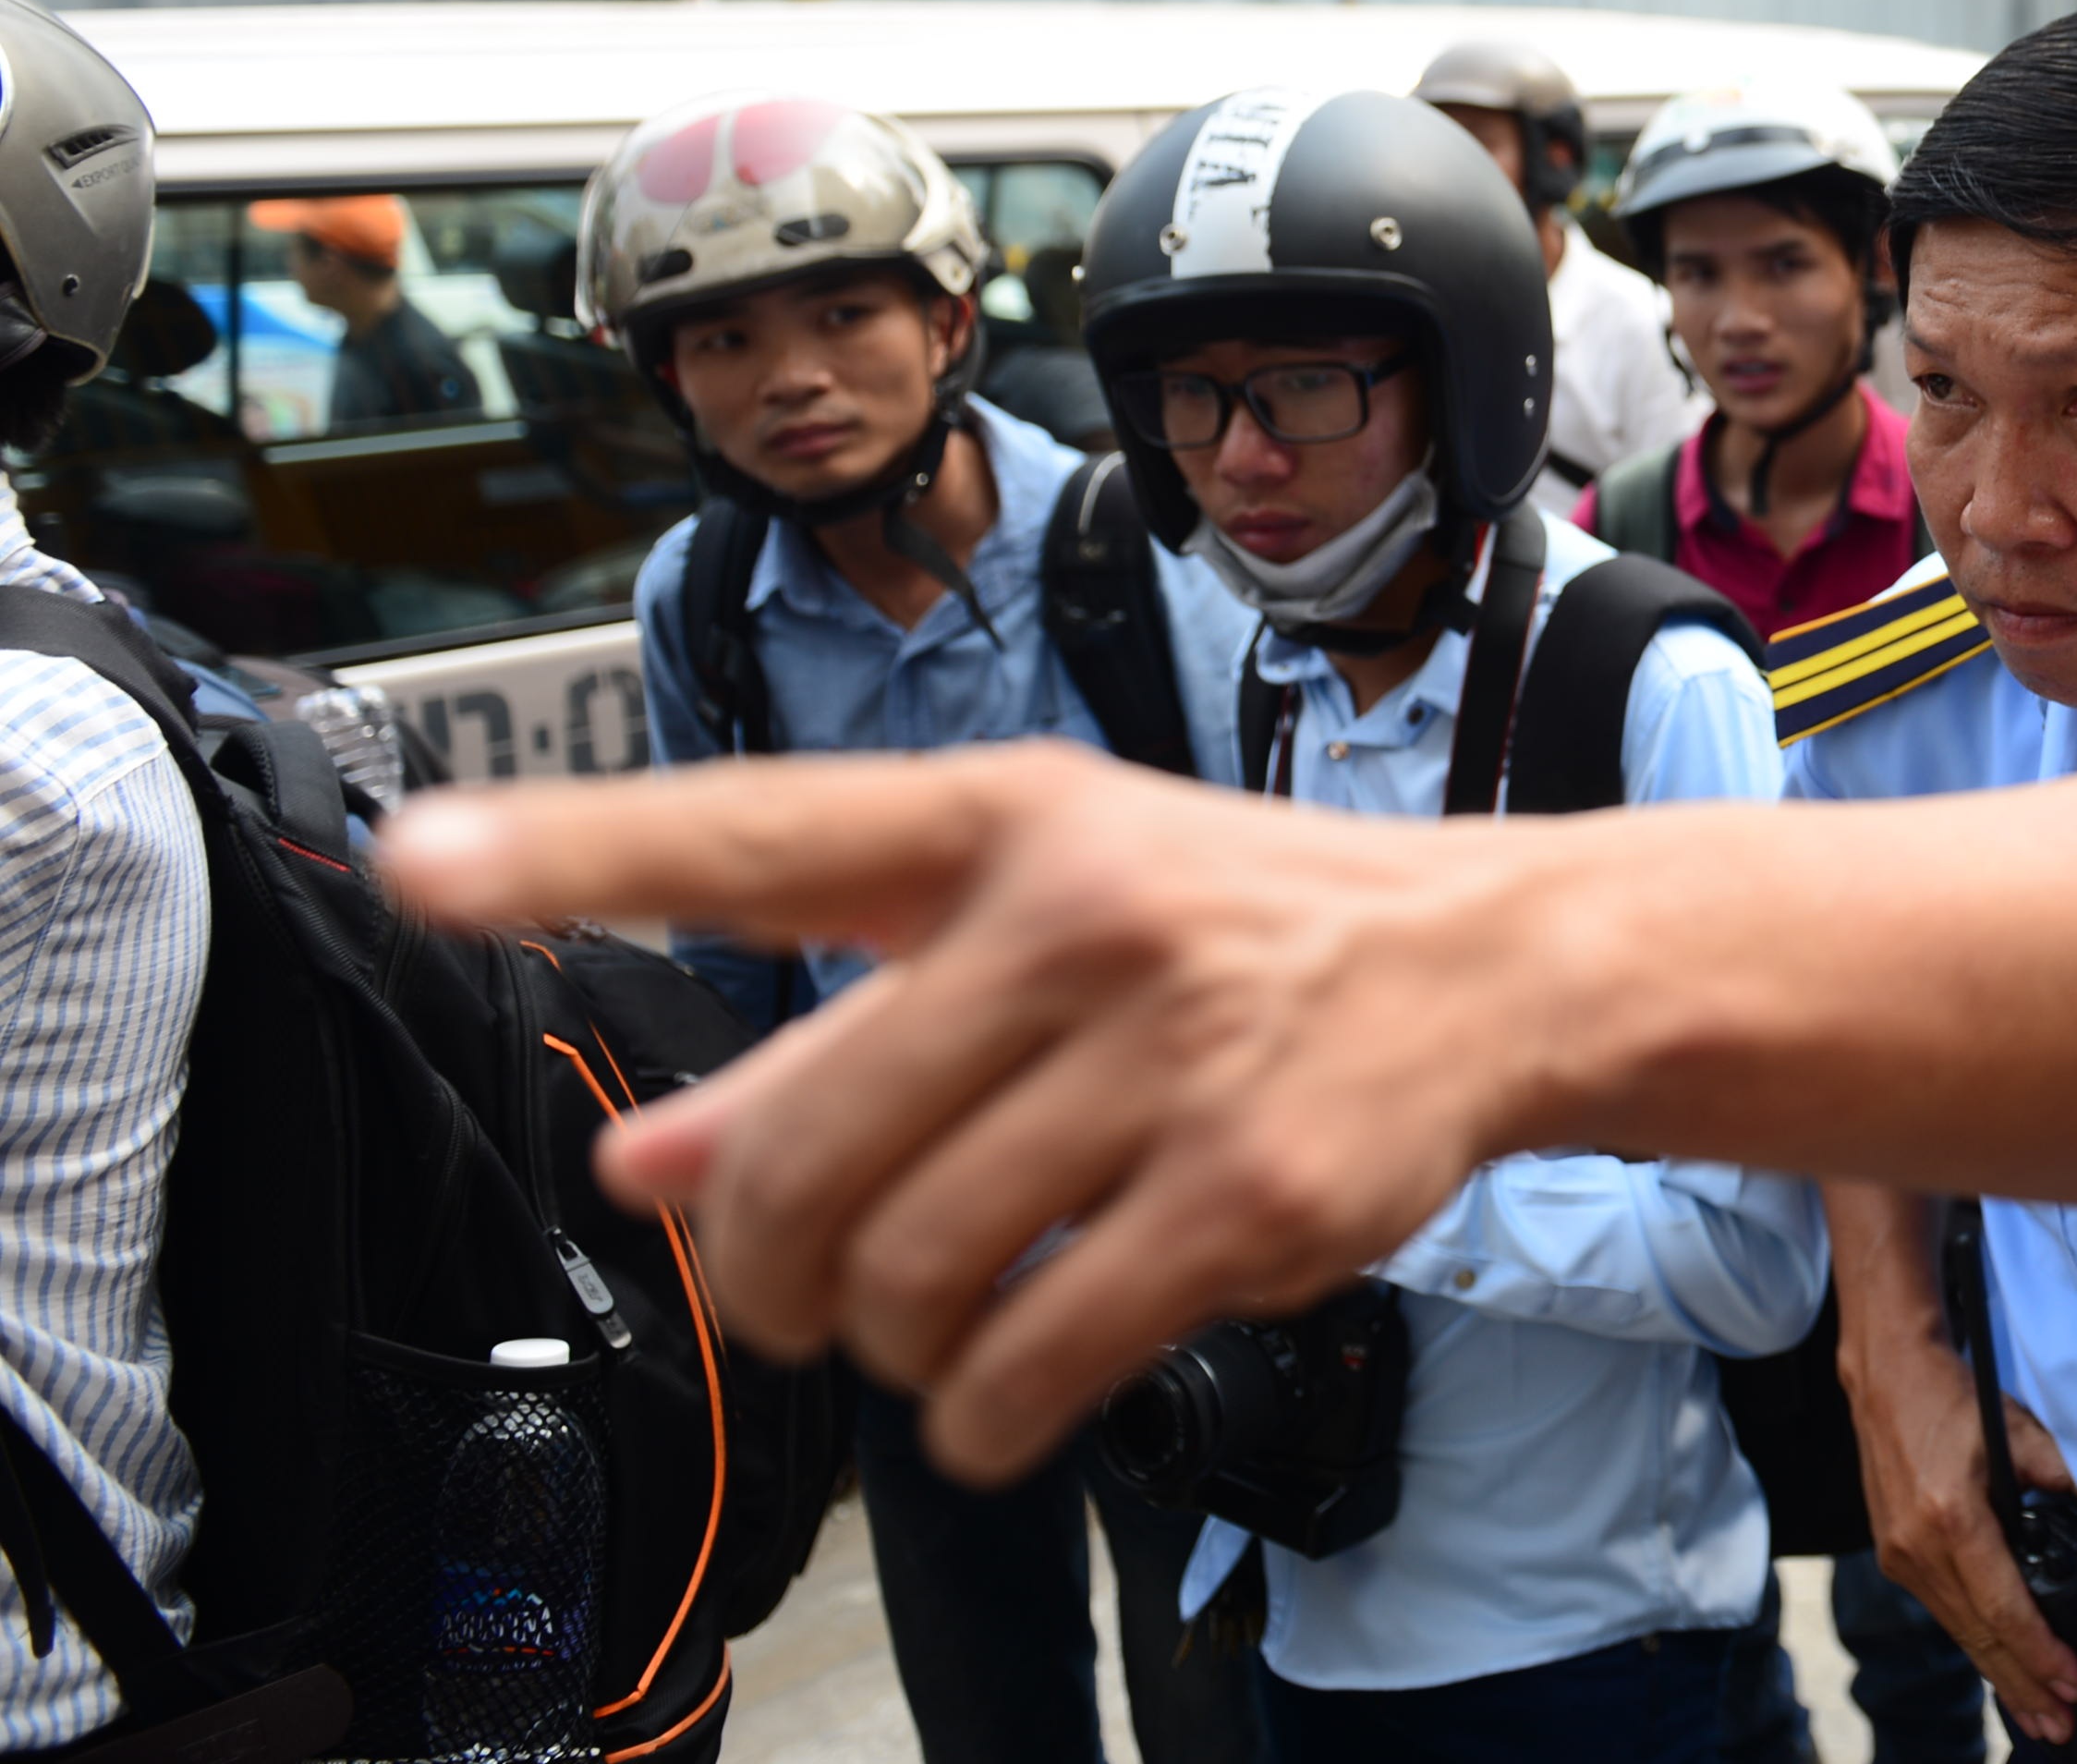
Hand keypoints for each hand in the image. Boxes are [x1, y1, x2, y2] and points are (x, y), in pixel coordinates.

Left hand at [380, 743, 1556, 1485]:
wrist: (1495, 963)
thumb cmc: (1235, 942)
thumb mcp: (1036, 938)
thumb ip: (830, 1048)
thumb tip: (643, 1165)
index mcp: (1005, 823)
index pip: (759, 832)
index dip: (579, 850)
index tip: (417, 866)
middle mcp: (1083, 918)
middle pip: (810, 1155)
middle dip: (780, 1273)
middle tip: (814, 1298)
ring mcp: (1175, 1053)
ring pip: (915, 1271)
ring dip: (893, 1350)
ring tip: (935, 1333)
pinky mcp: (1252, 1189)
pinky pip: (1038, 1354)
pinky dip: (986, 1418)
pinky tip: (1002, 1401)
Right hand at [1844, 1306, 2076, 1741]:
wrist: (1886, 1377)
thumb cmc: (1954, 1399)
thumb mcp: (2019, 1432)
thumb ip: (2063, 1478)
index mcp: (1950, 1519)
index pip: (2003, 1608)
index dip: (2040, 1653)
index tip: (2073, 1683)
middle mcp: (1916, 1548)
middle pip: (1978, 1635)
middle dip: (2023, 1686)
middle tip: (2062, 1725)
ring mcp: (1898, 1556)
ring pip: (1958, 1631)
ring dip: (1999, 1676)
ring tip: (2038, 1714)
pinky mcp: (1893, 1555)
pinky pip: (1942, 1613)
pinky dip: (1975, 1644)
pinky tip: (2000, 1667)